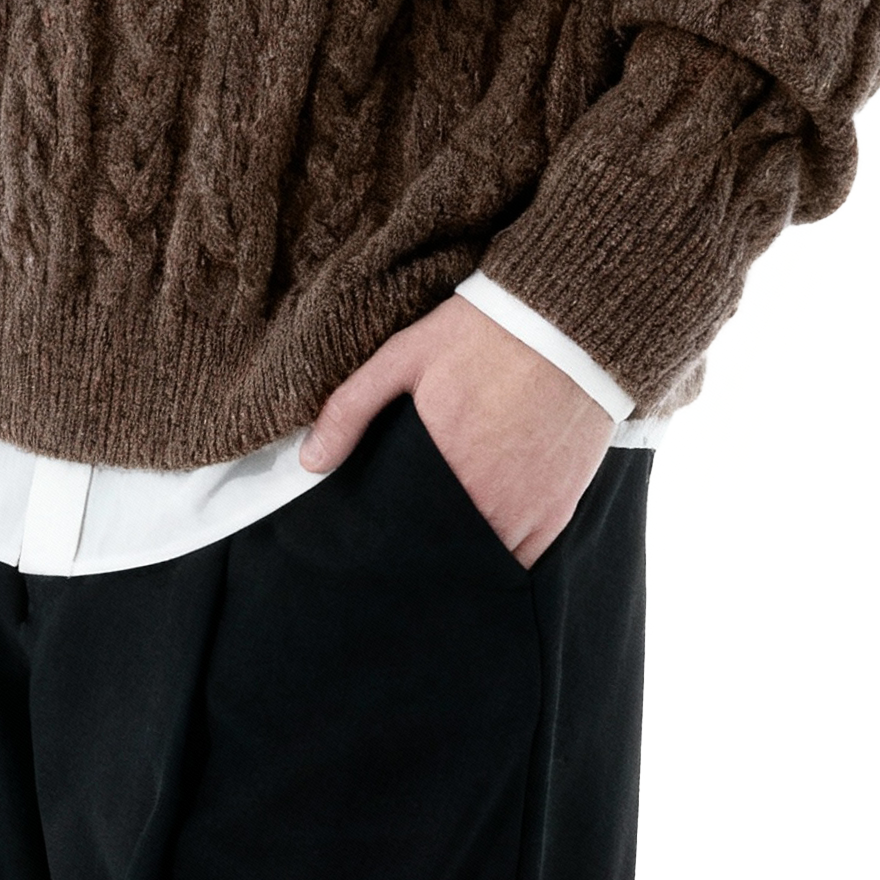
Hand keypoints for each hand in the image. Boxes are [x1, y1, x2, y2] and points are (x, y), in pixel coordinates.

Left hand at [299, 295, 615, 566]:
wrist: (569, 321)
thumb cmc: (483, 333)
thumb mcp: (405, 355)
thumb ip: (352, 408)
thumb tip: (310, 461)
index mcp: (441, 461)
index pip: (400, 529)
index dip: (384, 537)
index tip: (371, 538)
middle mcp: (487, 496)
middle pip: (441, 549)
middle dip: (419, 550)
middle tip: (402, 541)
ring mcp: (528, 507)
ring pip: (481, 558)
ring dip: (460, 554)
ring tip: (439, 540)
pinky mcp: (560, 507)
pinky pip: (524, 557)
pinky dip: (502, 553)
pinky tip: (484, 538)